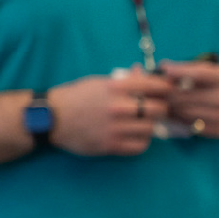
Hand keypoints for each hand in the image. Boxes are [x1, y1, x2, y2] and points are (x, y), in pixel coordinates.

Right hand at [46, 70, 171, 155]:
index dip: (165, 87)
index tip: (167, 90)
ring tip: (145, 122)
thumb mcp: (99, 82)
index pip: (153, 85)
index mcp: (115, 87)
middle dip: (161, 108)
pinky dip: (142, 141)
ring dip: (151, 125)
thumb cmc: (76, 96)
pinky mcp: (110, 145)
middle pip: (157, 109)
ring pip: (150, 128)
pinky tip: (137, 135)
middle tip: (157, 108)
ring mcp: (115, 128)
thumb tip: (142, 71)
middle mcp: (118, 107)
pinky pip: (139, 146)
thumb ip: (123, 80)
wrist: (51, 118)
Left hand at [159, 60, 218, 138]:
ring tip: (163, 101)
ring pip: (185, 112)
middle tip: (156, 90)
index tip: (164, 70)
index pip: (199, 74)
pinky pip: (190, 125)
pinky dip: (180, 119)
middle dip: (167, 93)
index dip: (179, 71)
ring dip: (171, 107)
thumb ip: (190, 67)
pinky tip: (176, 112)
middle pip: (186, 96)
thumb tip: (163, 68)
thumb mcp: (215, 69)